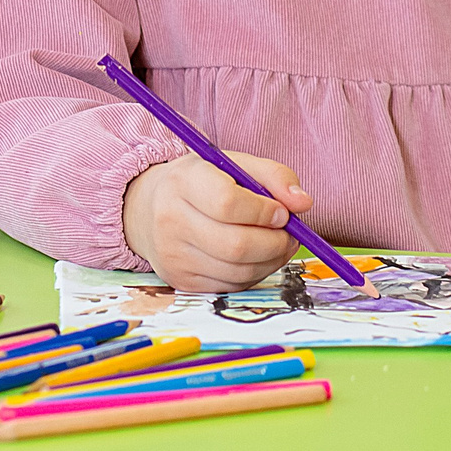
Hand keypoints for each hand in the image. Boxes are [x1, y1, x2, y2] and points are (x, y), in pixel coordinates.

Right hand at [122, 151, 312, 292]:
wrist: (147, 209)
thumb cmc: (201, 184)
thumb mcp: (234, 165)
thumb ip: (273, 176)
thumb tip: (303, 203)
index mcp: (183, 182)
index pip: (227, 203)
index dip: (264, 211)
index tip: (282, 212)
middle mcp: (170, 220)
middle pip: (235, 245)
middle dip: (275, 243)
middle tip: (289, 234)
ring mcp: (173, 255)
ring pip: (237, 270)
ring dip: (270, 261)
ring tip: (278, 244)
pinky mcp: (180, 280)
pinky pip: (230, 285)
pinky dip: (253, 274)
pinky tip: (256, 257)